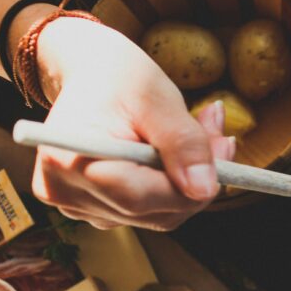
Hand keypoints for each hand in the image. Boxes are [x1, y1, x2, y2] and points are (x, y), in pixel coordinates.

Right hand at [29, 18, 233, 229]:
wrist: (92, 75)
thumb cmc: (117, 77)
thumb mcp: (156, 97)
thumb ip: (183, 143)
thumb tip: (204, 189)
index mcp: (67, 162)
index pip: (140, 199)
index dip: (190, 184)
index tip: (224, 148)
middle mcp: (66, 193)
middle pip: (155, 212)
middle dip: (198, 179)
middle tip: (220, 136)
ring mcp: (80, 207)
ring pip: (161, 215)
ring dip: (191, 181)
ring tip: (202, 133)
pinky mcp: (98, 210)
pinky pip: (153, 211)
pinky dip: (176, 186)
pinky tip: (180, 154)